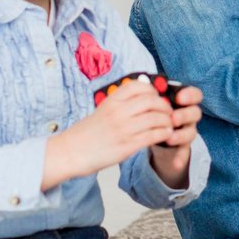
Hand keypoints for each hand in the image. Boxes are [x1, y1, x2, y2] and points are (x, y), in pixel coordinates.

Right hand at [42, 78, 177, 189]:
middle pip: (152, 101)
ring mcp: (123, 129)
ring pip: (156, 118)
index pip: (139, 86)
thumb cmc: (87, 132)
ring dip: (167, 121)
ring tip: (169, 125)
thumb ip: (121, 102)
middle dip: (165, 106)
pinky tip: (165, 135)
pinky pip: (153, 136)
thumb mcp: (102, 110)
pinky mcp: (126, 146)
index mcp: (112, 101)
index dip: (152, 90)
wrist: (69, 152)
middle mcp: (118, 112)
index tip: (156, 97)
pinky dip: (164, 134)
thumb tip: (143, 92)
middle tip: (168, 112)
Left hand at [149, 84, 202, 188]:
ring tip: (170, 138)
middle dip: (185, 114)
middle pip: (196, 112)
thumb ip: (150, 93)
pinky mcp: (181, 147)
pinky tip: (175, 164)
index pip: (194, 94)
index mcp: (181, 101)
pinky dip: (180, 158)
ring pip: (192, 132)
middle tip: (173, 118)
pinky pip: (184, 152)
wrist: (149, 135)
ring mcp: (185, 131)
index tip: (179, 97)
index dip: (190, 95)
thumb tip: (141, 80)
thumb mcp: (151, 102)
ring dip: (182, 135)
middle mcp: (187, 115)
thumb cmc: (150, 113)